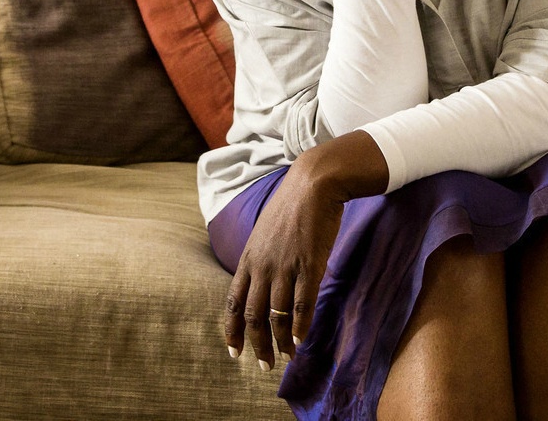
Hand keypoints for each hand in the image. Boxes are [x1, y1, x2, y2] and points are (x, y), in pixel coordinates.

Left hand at [224, 157, 343, 371]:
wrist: (314, 182)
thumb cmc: (292, 203)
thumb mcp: (265, 229)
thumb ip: (261, 255)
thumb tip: (262, 278)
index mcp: (248, 257)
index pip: (233, 302)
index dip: (232, 330)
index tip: (235, 351)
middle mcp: (262, 266)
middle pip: (253, 316)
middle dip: (257, 345)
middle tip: (264, 365)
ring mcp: (285, 267)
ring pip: (277, 316)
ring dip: (280, 341)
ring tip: (286, 356)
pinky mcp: (309, 265)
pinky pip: (302, 304)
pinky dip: (300, 326)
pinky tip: (302, 340)